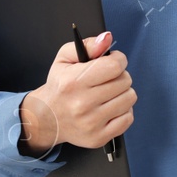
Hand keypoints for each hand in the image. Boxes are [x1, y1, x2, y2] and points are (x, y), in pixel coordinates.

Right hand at [18, 31, 135, 154]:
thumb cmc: (59, 87)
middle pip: (125, 81)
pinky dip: (123, 111)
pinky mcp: (99, 137)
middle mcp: (82, 104)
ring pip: (129, 99)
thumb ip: (88, 45)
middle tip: (107, 79)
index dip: (118, 60)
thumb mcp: (65, 59)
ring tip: (108, 93)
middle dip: (120, 76)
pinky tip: (109, 107)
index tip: (114, 61)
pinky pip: (128, 118)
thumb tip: (107, 38)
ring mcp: (91, 123)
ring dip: (122, 93)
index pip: (114, 66)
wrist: (46, 119)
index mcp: (73, 82)